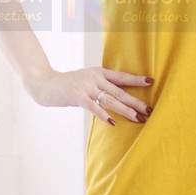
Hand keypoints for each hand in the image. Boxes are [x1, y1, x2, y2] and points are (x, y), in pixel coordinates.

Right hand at [24, 66, 153, 126]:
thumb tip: (116, 98)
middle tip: (150, 110)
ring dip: (126, 110)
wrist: (44, 83)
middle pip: (119, 91)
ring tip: (139, 118)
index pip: (121, 76)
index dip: (136, 79)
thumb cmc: (66, 84)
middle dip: (136, 102)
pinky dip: (103, 115)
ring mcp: (86, 86)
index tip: (151, 81)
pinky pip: (93, 107)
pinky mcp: (77, 96)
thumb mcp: (85, 80)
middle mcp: (94, 78)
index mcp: (98, 72)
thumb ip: (99, 86)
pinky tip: (113, 122)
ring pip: (110, 100)